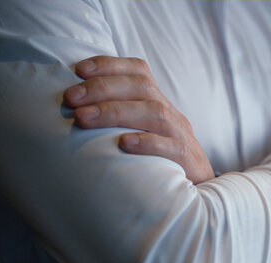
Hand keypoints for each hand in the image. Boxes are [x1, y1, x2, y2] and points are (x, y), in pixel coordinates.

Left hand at [64, 56, 214, 184]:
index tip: (78, 69)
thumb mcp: (143, 132)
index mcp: (158, 103)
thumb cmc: (159, 160)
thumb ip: (119, 119)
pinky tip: (123, 144)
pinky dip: (147, 142)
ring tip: (83, 118)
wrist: (199, 189)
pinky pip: (172, 147)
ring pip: (154, 112)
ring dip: (115, 111)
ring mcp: (180, 135)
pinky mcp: (188, 160)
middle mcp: (170, 113)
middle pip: (141, 87)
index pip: (138, 71)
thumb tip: (74, 109)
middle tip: (71, 98)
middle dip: (102, 88)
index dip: (110, 65)